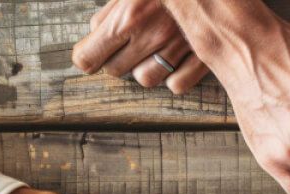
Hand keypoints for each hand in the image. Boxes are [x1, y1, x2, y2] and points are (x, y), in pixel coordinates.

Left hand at [72, 0, 209, 93]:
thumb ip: (111, 13)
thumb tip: (96, 34)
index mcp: (128, 17)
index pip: (87, 58)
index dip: (87, 58)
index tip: (91, 56)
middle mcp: (150, 36)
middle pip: (115, 70)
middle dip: (117, 59)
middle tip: (128, 44)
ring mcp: (177, 49)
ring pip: (146, 79)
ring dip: (145, 68)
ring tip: (154, 51)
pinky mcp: (202, 58)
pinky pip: (177, 85)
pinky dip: (174, 76)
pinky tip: (176, 59)